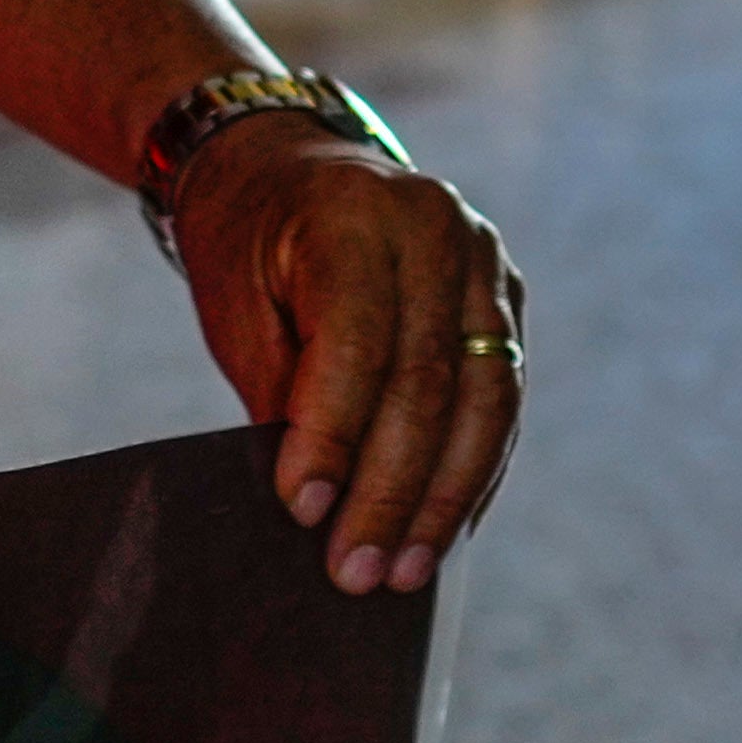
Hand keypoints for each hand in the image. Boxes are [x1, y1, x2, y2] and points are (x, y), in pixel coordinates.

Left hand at [167, 123, 527, 595]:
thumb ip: (282, 391)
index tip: (302, 514)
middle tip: (357, 572)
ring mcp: (485, 260)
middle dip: (392, 492)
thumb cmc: (247, 248)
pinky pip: (500, 399)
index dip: (331, 437)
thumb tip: (317, 504)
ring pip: (485, 400)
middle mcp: (437, 228)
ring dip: (445, 500)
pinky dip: (472, 473)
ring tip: (407, 575)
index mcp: (356, 214)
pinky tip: (444, 534)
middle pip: (429, 382)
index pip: (356, 344)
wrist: (285, 167)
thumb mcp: (236, 307)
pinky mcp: (505, 297)